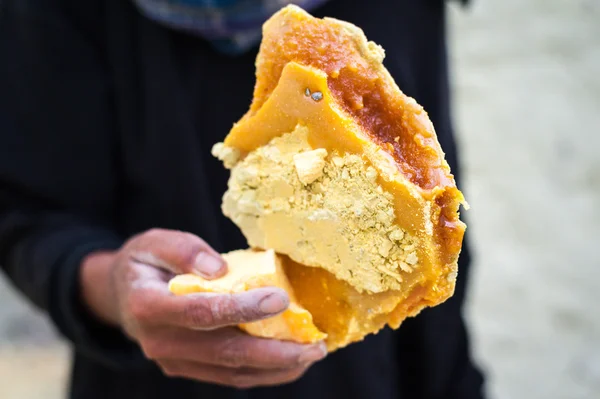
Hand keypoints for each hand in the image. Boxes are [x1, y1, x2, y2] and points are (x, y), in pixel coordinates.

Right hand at [80, 228, 326, 387]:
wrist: (121, 295)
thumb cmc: (144, 263)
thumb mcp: (154, 241)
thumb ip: (184, 250)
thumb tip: (220, 269)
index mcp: (149, 306)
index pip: (201, 312)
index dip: (242, 309)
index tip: (280, 300)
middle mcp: (159, 342)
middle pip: (223, 352)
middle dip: (273, 351)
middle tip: (312, 343)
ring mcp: (173, 361)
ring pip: (231, 372)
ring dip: (276, 368)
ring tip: (312, 354)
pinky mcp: (188, 368)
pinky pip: (229, 377)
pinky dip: (264, 373)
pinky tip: (291, 363)